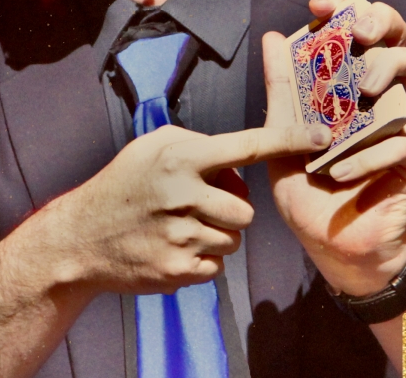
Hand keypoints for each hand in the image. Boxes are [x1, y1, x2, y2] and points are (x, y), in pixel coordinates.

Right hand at [49, 120, 328, 296]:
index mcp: (181, 157)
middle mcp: (184, 195)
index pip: (248, 146)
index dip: (289, 139)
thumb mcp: (153, 145)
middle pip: (247, 209)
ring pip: (235, 239)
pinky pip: (218, 265)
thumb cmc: (123, 182)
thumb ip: (197, 144)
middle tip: (201, 203)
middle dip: (232, 208)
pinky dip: (204, 256)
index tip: (323, 135)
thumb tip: (239, 157)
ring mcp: (180, 236)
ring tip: (183, 223)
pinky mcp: (178, 269)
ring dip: (218, 233)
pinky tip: (175, 244)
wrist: (82, 236)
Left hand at [263, 0, 405, 296]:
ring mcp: (398, 120)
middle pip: (394, 33)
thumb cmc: (306, 186)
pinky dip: (369, 154)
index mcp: (345, 82)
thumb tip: (271, 37)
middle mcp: (376, 93)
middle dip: (378, 19)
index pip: (354, 30)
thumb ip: (280, 90)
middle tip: (357, 32)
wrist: (329, 245)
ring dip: (383, 69)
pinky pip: (403, 139)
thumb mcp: (280, 135)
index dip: (342, 8)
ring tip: (362, 91)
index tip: (319, 5)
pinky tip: (339, 171)